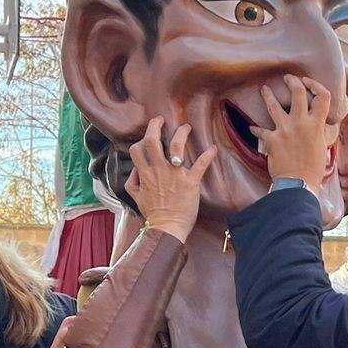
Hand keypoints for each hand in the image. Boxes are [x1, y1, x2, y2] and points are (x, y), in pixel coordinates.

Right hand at [123, 118, 218, 240]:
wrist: (167, 228)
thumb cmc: (153, 213)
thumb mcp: (136, 197)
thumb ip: (133, 182)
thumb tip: (135, 171)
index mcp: (145, 174)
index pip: (137, 150)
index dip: (140, 141)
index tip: (148, 138)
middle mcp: (158, 171)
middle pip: (152, 141)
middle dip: (155, 126)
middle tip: (161, 119)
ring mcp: (175, 175)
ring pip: (175, 147)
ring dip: (181, 133)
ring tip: (185, 127)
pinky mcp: (190, 182)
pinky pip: (200, 165)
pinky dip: (208, 155)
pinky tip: (213, 149)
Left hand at [255, 75, 338, 189]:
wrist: (299, 183)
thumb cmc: (313, 168)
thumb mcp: (322, 146)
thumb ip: (319, 131)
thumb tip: (318, 124)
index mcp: (317, 124)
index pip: (323, 96)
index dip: (316, 85)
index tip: (308, 82)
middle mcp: (301, 123)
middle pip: (297, 92)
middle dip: (292, 81)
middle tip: (287, 77)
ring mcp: (285, 130)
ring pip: (273, 105)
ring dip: (268, 95)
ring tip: (264, 89)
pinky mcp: (271, 140)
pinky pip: (260, 131)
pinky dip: (256, 130)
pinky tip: (253, 128)